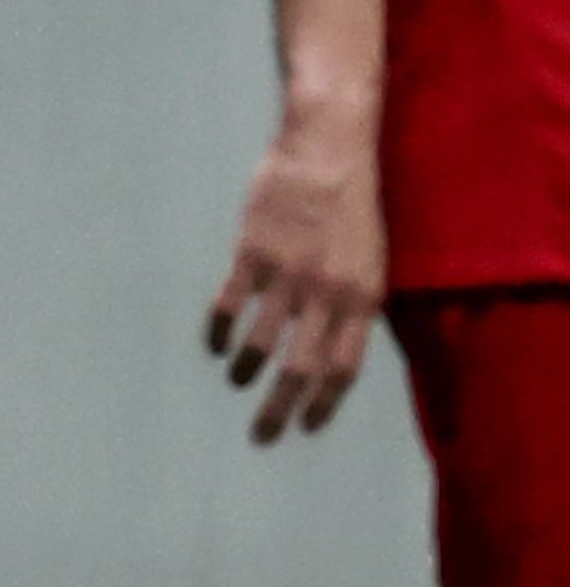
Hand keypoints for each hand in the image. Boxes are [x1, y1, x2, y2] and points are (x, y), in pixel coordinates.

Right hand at [207, 107, 385, 442]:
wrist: (326, 151)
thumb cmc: (354, 206)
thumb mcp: (371, 260)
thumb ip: (355, 305)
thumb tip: (335, 348)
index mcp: (363, 299)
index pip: (344, 369)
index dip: (324, 404)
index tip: (306, 427)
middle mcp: (327, 294)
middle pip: (302, 367)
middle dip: (280, 407)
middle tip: (263, 436)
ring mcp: (287, 273)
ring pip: (262, 341)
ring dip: (247, 369)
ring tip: (238, 382)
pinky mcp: (252, 252)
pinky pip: (231, 303)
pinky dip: (219, 329)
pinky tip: (214, 344)